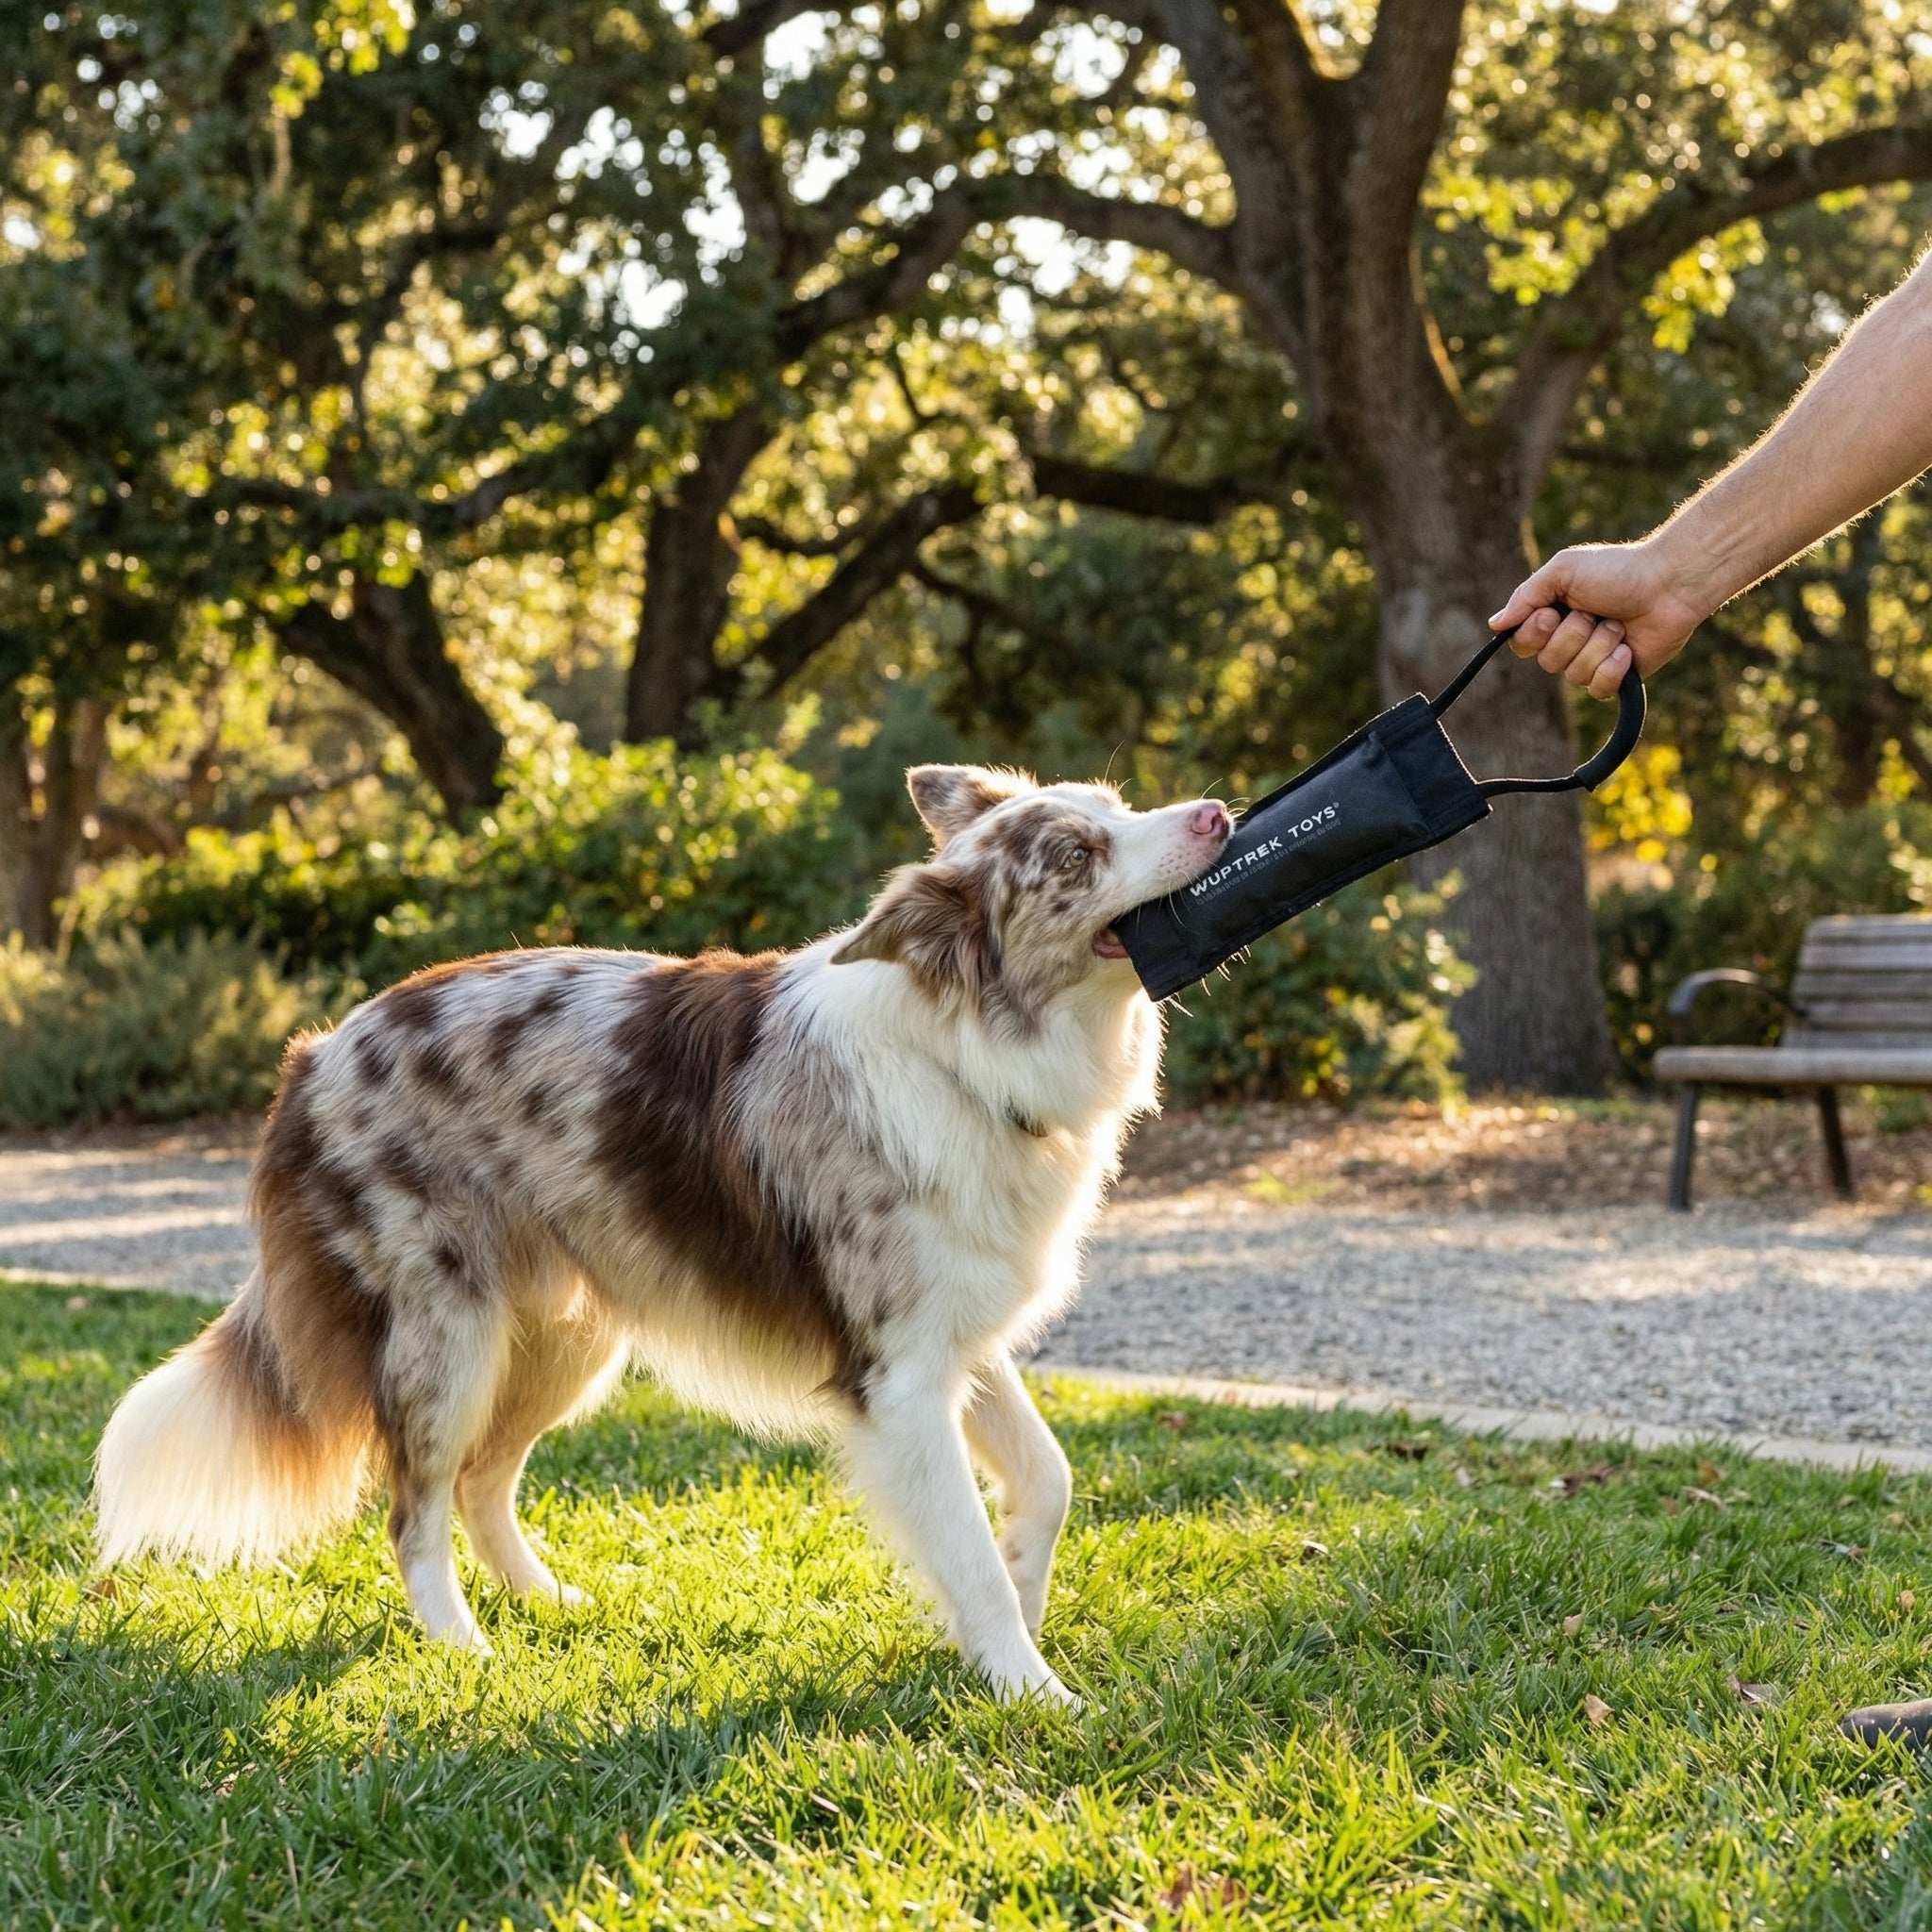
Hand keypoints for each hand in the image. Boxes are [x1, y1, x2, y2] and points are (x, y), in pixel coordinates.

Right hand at [1488, 538, 1708, 697]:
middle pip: (1547, 662)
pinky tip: (1628, 649)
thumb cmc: (1618, 570)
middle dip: (1573, 636)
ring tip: (1619, 624)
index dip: (1535, 634)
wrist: (1669, 583)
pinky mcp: (1618, 677)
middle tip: (1595, 613)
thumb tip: (1495, 625)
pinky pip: (1597, 690)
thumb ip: (1526, 597)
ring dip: (1600, 645)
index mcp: (1551, 616)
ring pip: (1574, 675)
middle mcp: (1568, 641)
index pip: (1522, 644)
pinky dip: (1613, 668)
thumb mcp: (1562, 571)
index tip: (1553, 614)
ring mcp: (1593, 660)